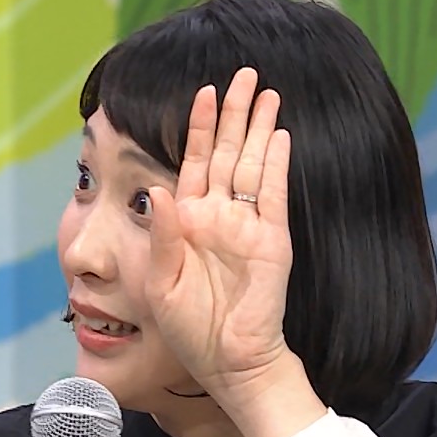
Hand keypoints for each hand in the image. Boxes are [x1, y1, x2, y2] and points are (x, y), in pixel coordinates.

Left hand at [145, 67, 294, 399]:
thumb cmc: (190, 330)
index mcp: (189, 223)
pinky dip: (276, 165)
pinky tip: (279, 135)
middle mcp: (220, 217)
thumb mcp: (161, 282)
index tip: (203, 92)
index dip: (200, 128)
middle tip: (244, 73)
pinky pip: (273, 195)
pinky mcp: (272, 241)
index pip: (194, 163)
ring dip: (259, 127)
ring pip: (253, 164)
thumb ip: (160, 236)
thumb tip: (157, 191)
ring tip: (267, 91)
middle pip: (229, 152)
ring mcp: (248, 226)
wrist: (228, 363)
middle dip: (236, 112)